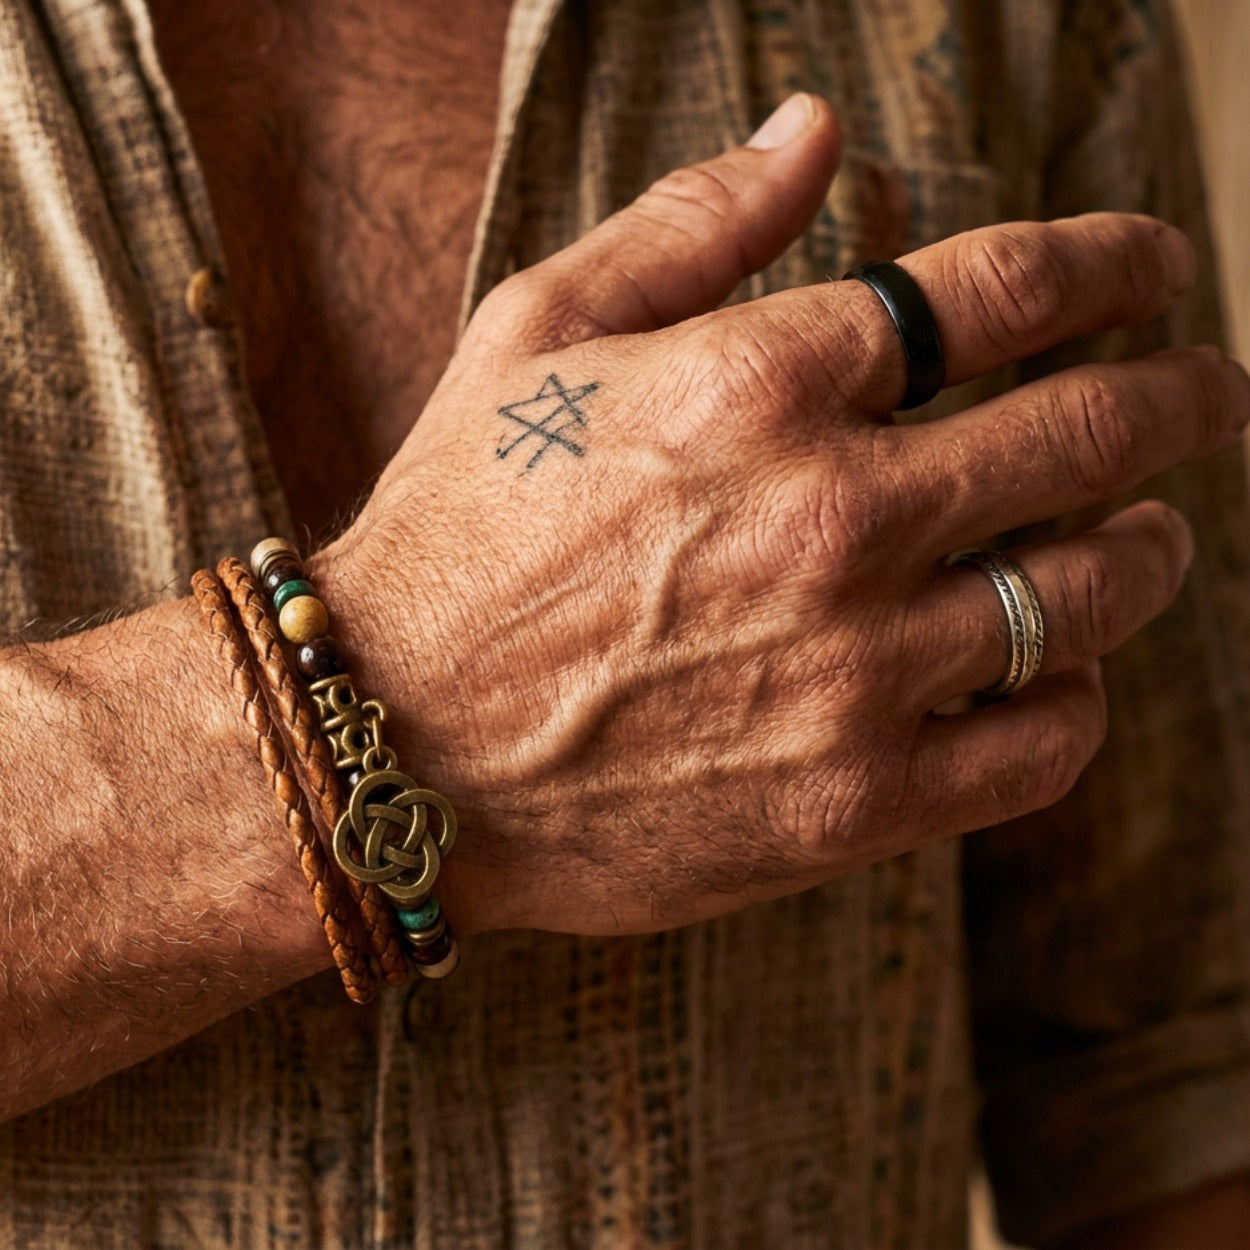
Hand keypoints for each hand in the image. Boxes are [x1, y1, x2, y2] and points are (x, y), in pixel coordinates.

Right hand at [319, 93, 1248, 936]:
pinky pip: (1044, 745)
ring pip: (1093, 593)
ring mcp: (856, 671)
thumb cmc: (454, 532)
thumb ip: (689, 224)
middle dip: (1180, 396)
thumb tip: (812, 121)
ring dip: (1145, 548)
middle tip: (1207, 395)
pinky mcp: (853, 803)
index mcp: (762, 383)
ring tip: (1143, 536)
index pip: (1010, 289)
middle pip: (1091, 430)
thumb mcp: (532, 334)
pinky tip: (1059, 675)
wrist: (390, 744)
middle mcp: (834, 517)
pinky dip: (1081, 699)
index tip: (1153, 270)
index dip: (1114, 264)